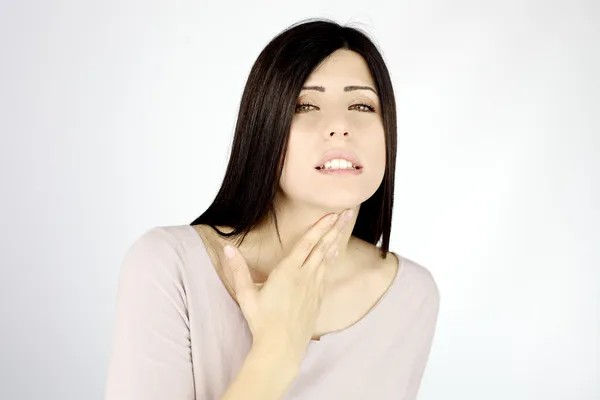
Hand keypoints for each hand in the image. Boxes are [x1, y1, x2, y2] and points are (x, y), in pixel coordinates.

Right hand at [221, 209, 353, 362]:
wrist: (281, 347)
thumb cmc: (262, 321)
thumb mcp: (245, 294)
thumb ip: (238, 270)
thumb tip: (227, 249)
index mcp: (288, 272)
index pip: (307, 243)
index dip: (320, 227)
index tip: (332, 214)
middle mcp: (305, 277)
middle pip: (322, 247)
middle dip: (334, 229)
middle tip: (347, 213)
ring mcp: (313, 288)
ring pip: (326, 259)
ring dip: (334, 242)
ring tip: (342, 228)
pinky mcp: (317, 299)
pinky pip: (326, 274)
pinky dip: (331, 260)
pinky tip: (333, 255)